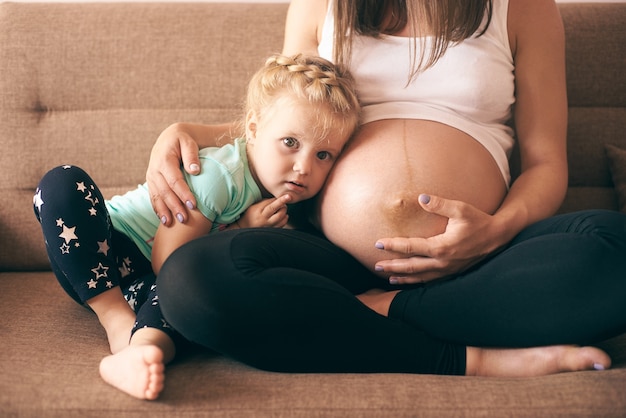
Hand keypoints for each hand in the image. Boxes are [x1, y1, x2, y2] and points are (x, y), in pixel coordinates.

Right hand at [146, 123, 200, 225]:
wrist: (169, 137)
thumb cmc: (182, 140)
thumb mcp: (188, 142)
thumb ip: (191, 155)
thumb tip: (194, 170)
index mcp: (164, 160)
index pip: (174, 180)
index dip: (183, 193)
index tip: (193, 205)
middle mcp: (154, 169)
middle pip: (164, 191)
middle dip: (174, 206)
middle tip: (184, 219)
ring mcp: (151, 176)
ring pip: (156, 196)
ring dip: (164, 211)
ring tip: (171, 223)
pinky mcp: (151, 181)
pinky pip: (153, 197)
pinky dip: (157, 209)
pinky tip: (164, 219)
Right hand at [237, 194, 291, 228]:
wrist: (244, 229)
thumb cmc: (249, 216)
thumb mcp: (253, 207)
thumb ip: (264, 202)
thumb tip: (277, 199)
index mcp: (257, 210)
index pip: (270, 202)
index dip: (278, 199)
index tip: (285, 196)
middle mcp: (262, 218)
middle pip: (275, 208)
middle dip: (283, 202)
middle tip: (287, 199)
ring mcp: (267, 226)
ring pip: (280, 217)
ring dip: (284, 211)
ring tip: (284, 208)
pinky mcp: (271, 231)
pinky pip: (282, 225)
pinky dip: (285, 219)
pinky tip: (284, 215)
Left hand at [374, 194, 503, 283]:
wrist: (498, 236)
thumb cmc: (478, 220)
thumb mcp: (460, 209)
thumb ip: (439, 204)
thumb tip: (421, 198)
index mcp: (441, 247)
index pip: (410, 247)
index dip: (393, 245)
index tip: (378, 243)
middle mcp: (442, 262)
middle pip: (411, 266)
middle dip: (392, 266)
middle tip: (376, 266)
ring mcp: (448, 270)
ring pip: (420, 277)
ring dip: (403, 277)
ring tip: (389, 277)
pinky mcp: (453, 273)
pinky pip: (431, 281)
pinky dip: (418, 281)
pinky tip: (410, 280)